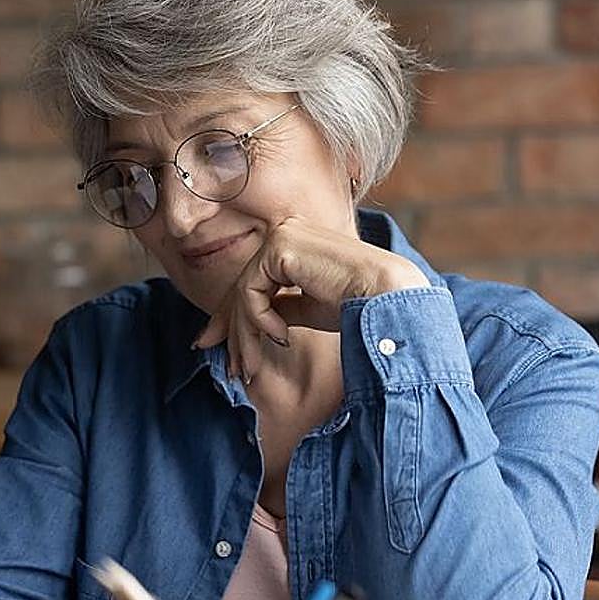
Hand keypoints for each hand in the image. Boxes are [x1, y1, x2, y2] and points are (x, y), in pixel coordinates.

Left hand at [192, 216, 428, 382]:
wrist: (385, 298)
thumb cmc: (358, 306)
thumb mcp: (308, 308)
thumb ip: (278, 308)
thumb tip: (246, 325)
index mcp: (294, 242)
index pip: (253, 281)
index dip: (230, 317)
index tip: (213, 345)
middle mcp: (285, 232)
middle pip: (243, 287)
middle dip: (231, 332)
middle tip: (230, 367)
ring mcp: (281, 236)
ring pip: (244, 294)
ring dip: (246, 337)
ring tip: (253, 366)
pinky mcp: (279, 247)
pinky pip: (251, 292)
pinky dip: (260, 321)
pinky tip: (282, 336)